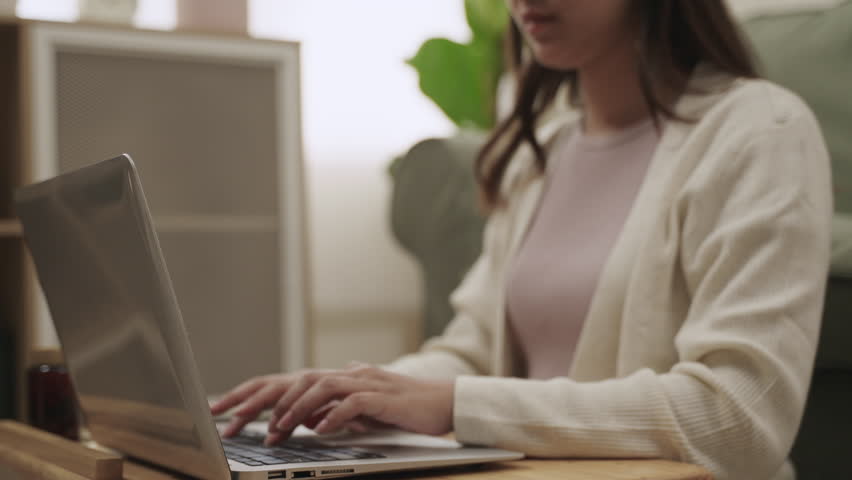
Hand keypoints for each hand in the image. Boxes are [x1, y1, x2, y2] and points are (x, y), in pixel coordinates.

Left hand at [211, 364, 454, 444]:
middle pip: (296, 379)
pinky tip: (320, 431)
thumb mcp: (362, 409)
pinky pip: (353, 403)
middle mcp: (348, 374)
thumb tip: (309, 419)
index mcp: (339, 377)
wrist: (445, 402)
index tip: (225, 411)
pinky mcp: (384, 396)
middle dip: (261, 400)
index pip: (288, 381)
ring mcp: (366, 382)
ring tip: (278, 431)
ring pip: (321, 388)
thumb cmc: (404, 408)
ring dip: (295, 410)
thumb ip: (336, 409)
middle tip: (233, 421)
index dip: (254, 394)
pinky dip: (334, 417)